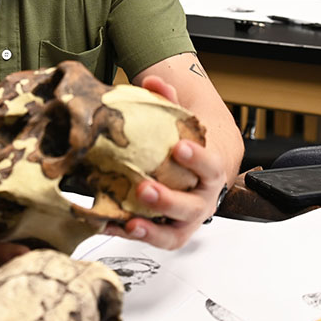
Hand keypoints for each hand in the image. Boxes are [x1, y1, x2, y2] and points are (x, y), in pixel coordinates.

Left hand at [105, 75, 226, 248]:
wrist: (201, 172)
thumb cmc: (189, 147)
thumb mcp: (184, 123)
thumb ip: (170, 101)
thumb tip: (154, 81)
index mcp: (211, 172)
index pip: (210, 166)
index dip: (197, 158)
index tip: (179, 147)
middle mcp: (203, 200)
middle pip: (191, 206)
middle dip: (168, 199)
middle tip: (145, 188)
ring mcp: (187, 220)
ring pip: (175, 233)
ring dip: (151, 229)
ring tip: (129, 221)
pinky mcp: (169, 233)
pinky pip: (153, 239)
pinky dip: (131, 234)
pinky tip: (109, 226)